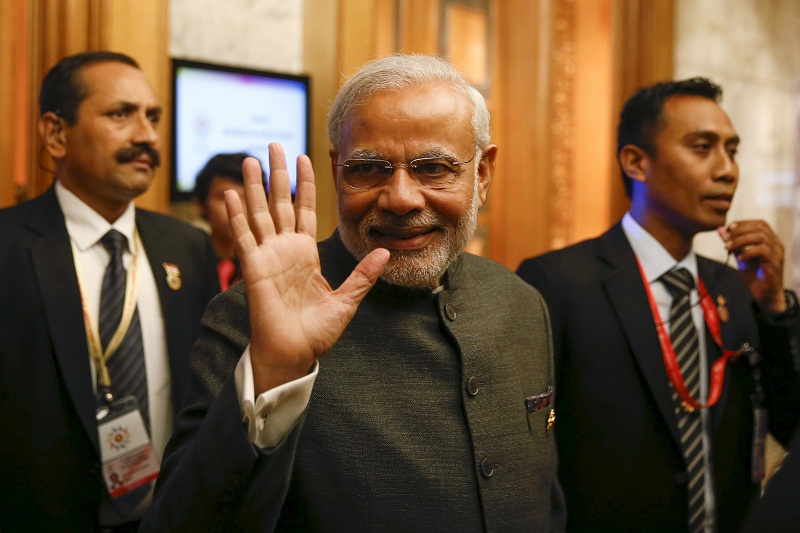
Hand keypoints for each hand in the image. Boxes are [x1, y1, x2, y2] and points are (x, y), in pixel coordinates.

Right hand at [225, 143, 388, 394]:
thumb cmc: (316, 331)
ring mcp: (267, 257)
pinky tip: (232, 193)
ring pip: (259, 213)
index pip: (303, 210)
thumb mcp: (347, 299)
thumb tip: (385, 252)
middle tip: (273, 144)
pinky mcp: (253, 268)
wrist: (294, 354)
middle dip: (277, 174)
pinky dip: (236, 215)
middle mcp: (284, 250)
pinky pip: (244, 237)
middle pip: (279, 203)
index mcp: (305, 254)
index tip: (305, 158)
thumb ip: (363, 275)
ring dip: (254, 186)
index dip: (304, 184)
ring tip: (249, 159)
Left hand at [717, 219, 786, 312]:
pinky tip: (739, 258)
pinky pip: (763, 251)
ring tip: (728, 248)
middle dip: (740, 231)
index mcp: (770, 240)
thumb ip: (732, 243)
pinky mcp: (775, 264)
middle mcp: (776, 244)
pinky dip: (748, 252)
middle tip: (725, 239)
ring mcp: (777, 253)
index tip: (728, 228)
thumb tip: (720, 229)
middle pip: (760, 227)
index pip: (759, 223)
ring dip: (741, 240)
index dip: (743, 223)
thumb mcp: (740, 256)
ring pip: (761, 237)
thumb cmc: (755, 275)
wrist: (764, 295)